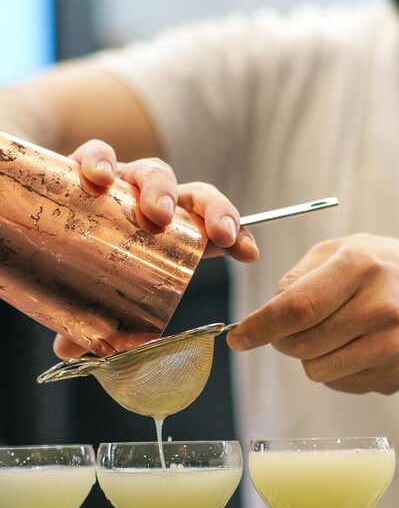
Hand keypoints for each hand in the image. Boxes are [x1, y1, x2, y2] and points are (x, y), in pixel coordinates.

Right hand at [53, 139, 258, 358]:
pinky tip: (97, 176)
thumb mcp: (96, 300)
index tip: (248, 253)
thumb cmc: (83, 263)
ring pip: (154, 172)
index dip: (235, 232)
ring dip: (162, 189)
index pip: (212, 224)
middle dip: (213, 211)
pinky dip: (99, 160)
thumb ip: (90, 325)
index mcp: (171, 232)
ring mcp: (122, 182)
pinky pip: (97, 154)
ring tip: (158, 214)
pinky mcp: (84, 167)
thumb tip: (70, 353)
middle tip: (215, 235)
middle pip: (193, 195)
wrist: (41, 219)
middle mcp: (151, 203)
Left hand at [227, 235, 398, 393]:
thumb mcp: (344, 250)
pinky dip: (336, 369)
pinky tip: (356, 347)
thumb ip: (299, 277)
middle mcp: (379, 307)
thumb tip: (267, 315)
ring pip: (317, 371)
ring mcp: (392, 346)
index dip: (259, 328)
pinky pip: (341, 384)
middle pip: (301, 344)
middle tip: (292, 328)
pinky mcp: (397, 374)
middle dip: (283, 341)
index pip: (296, 309)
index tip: (237, 338)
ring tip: (332, 334)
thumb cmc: (388, 267)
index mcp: (360, 266)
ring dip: (310, 357)